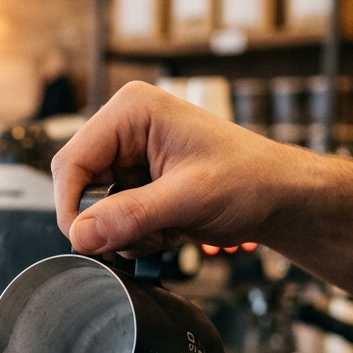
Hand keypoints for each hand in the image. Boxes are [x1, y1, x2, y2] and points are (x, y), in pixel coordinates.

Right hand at [51, 81, 318, 256]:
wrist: (279, 196)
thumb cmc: (249, 179)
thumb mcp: (188, 198)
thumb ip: (131, 215)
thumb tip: (81, 234)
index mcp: (132, 111)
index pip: (72, 161)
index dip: (73, 206)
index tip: (88, 241)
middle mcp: (125, 128)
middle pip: (80, 187)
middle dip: (105, 222)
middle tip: (143, 237)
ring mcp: (131, 156)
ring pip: (95, 208)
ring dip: (123, 232)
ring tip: (163, 232)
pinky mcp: (139, 181)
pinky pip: (113, 217)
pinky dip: (134, 235)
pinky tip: (165, 232)